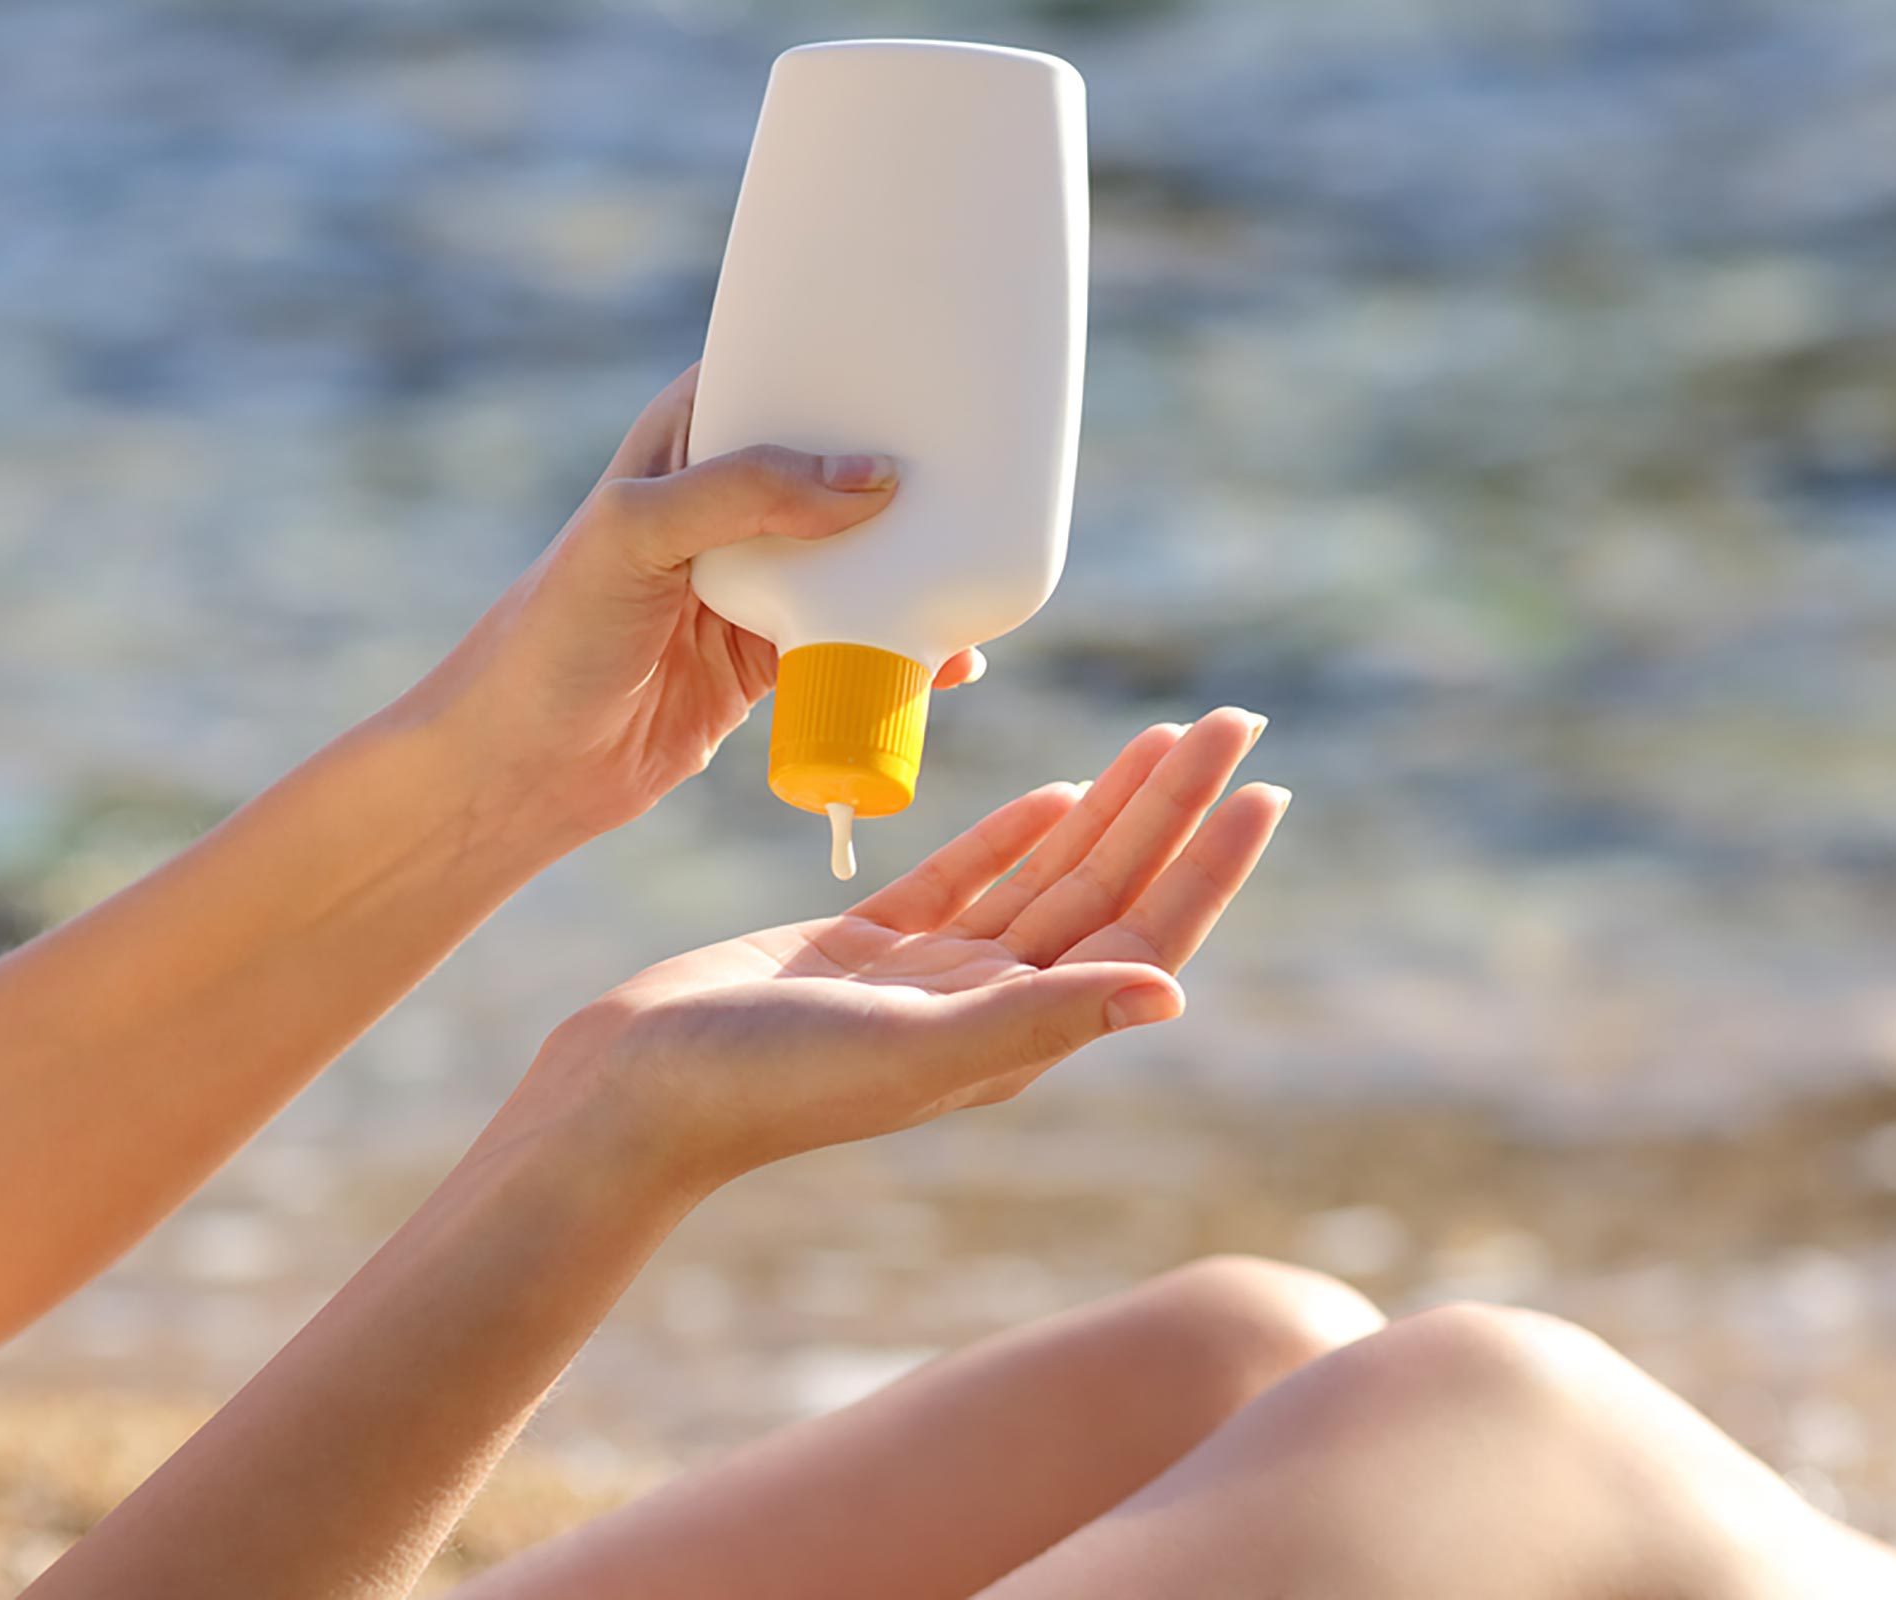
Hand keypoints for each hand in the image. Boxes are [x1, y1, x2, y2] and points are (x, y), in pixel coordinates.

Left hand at [398, 365, 988, 843]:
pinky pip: (856, 637)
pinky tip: (953, 657)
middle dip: (900, 458)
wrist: (526, 768)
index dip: (841, 354)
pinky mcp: (769, 657)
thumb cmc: (552, 636)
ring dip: (910, 557)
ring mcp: (752, 581)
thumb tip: (871, 477)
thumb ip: (744, 493)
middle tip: (983, 450)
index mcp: (684, 441)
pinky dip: (904, 646)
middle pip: (832, 462)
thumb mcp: (637, 533)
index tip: (921, 347)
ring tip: (979, 549)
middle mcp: (724, 502)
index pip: (774, 371)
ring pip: (854, 554)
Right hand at [513, 708, 1280, 1194]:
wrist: (632, 1090)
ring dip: (1112, 807)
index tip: (1263, 787)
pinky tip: (1064, 793)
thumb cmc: (762, 1083)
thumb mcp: (911, 1049)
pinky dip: (1018, 834)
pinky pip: (969, 881)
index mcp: (1015, 1036)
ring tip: (1167, 736)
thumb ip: (1039, 1016)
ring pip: (1048, 876)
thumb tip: (1173, 994)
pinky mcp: (870, 951)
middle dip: (1174, 806)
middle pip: (1108, 890)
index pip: (1141, 934)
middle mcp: (990, 1008)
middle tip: (1231, 721)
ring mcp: (931, 979)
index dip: (1207, 862)